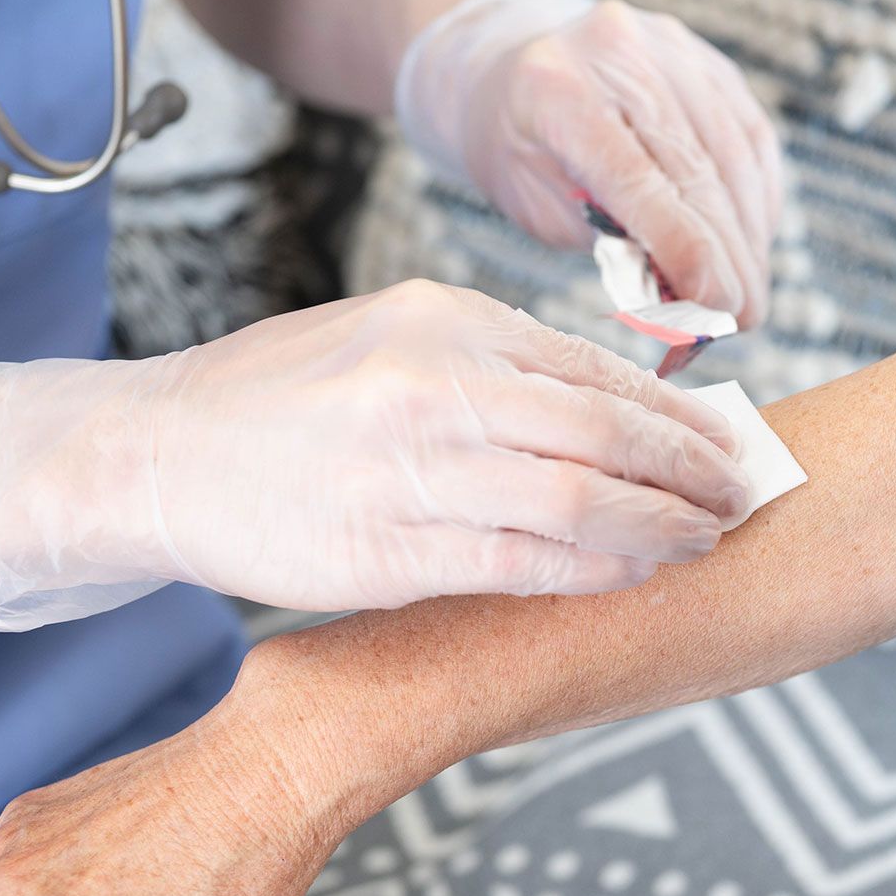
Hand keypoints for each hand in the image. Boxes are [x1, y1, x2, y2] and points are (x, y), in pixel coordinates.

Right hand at [0, 280, 749, 629]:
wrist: (154, 454)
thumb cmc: (281, 401)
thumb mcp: (387, 338)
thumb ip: (491, 365)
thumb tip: (610, 406)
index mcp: (440, 319)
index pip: (593, 369)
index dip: (676, 414)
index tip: (726, 442)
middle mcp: (430, 383)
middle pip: (606, 429)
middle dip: (692, 469)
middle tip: (741, 495)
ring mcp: (406, 468)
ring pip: (578, 499)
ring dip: (661, 526)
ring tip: (706, 540)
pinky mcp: (383, 550)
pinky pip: (519, 563)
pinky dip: (593, 571)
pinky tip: (635, 577)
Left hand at [396, 0, 782, 327]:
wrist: (509, 65)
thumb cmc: (521, 151)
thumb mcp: (540, 207)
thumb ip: (608, 242)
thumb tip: (692, 293)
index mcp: (557, 89)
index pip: (637, 180)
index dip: (686, 249)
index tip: (717, 307)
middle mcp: (619, 51)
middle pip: (695, 170)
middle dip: (727, 256)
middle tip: (743, 318)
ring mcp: (670, 45)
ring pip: (734, 156)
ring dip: (749, 235)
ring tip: (751, 293)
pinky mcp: (706, 58)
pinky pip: (750, 136)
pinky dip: (756, 198)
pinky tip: (753, 242)